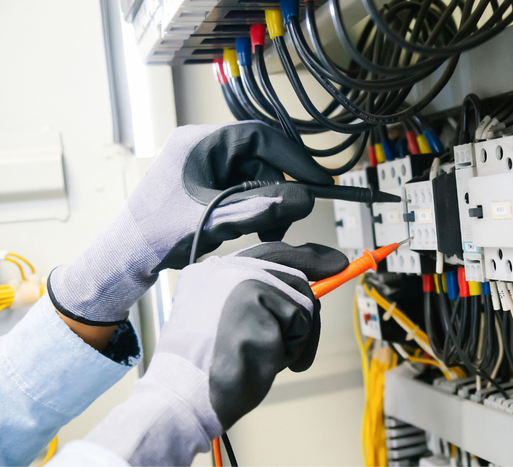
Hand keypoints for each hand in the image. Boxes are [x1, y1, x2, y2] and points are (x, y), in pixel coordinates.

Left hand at [49, 122, 330, 324]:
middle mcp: (203, 148)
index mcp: (200, 142)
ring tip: (266, 232)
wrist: (128, 257)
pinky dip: (255, 208)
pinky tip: (253, 228)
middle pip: (260, 159)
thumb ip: (261, 209)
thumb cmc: (157, 234)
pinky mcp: (207, 184)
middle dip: (278, 190)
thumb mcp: (216, 221)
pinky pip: (244, 188)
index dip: (293, 157)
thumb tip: (304, 200)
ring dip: (267, 203)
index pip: (259, 136)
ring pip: (255, 176)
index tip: (317, 180)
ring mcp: (205, 166)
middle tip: (288, 220)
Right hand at [84, 242, 347, 465]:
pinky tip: (264, 360)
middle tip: (318, 308)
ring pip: (302, 300)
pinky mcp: (256, 302)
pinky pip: (301, 323)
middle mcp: (224, 268)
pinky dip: (294, 348)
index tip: (333, 262)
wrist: (182, 398)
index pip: (270, 253)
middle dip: (313, 299)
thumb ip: (258, 302)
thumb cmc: (207, 372)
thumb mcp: (228, 324)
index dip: (307, 257)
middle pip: (293, 271)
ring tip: (264, 356)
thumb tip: (309, 293)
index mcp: (210, 273)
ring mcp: (240, 282)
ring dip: (296, 337)